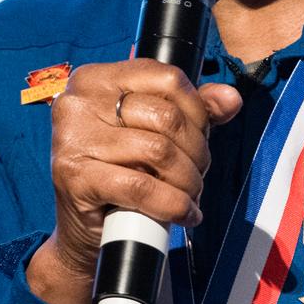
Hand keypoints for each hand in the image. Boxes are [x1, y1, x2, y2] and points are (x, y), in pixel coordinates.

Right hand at [26, 60, 240, 303]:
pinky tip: (183, 213)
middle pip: (166, 116)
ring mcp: (73, 139)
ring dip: (187, 180)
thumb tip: (230, 99)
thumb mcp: (152, 130)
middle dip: (196, 151)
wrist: (82, 226)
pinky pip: (142, 188)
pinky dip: (172, 204)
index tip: (201, 136)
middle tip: (197, 173)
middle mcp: (79, 102)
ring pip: (159, 152)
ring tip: (190, 194)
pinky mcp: (75, 178)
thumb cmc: (117, 170)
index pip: (167, 77)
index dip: (197, 110)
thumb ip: (192, 110)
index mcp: (97, 79)